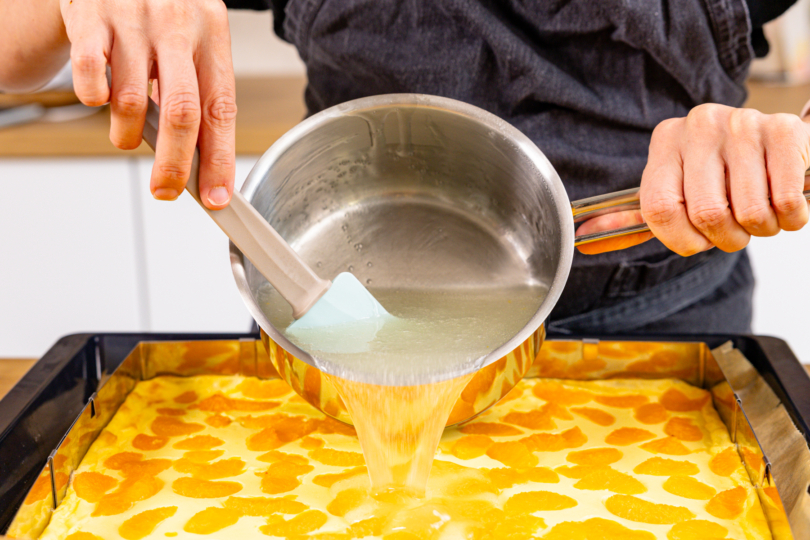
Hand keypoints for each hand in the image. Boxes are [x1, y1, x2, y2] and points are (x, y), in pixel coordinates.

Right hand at [61, 0, 236, 208]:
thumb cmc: (162, 15)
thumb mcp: (194, 42)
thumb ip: (200, 93)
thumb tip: (202, 161)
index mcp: (211, 33)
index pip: (221, 109)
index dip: (219, 160)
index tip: (216, 196)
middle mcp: (176, 25)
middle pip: (181, 113)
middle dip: (174, 165)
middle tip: (166, 191)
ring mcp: (132, 20)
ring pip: (132, 102)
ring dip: (127, 136)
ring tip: (127, 134)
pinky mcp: (90, 19)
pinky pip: (90, 79)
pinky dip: (94, 100)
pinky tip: (101, 97)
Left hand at [577, 104, 809, 254]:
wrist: (778, 144)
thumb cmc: (721, 177)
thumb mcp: (673, 192)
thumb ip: (632, 220)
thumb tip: (583, 242)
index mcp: (665, 141)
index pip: (658, 209)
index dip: (682, 240)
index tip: (698, 242)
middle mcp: (698, 126)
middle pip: (705, 213)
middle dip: (726, 239)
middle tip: (736, 231)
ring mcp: (742, 123)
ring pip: (748, 211)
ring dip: (760, 229)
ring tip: (761, 214)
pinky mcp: (783, 130)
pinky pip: (785, 200)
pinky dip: (790, 218)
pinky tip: (785, 206)